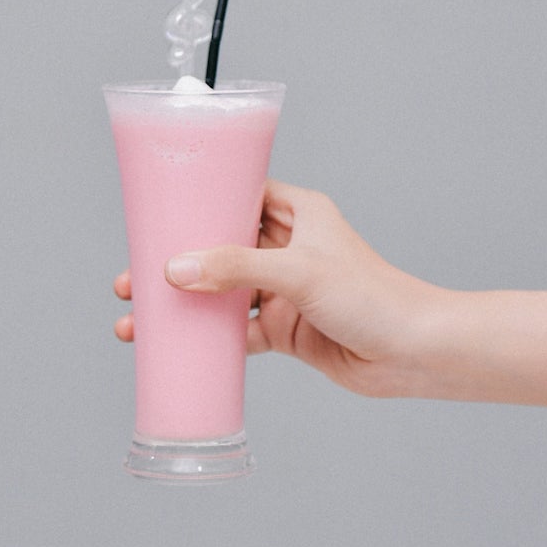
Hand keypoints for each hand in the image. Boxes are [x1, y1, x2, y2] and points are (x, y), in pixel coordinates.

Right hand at [113, 179, 445, 398]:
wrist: (414, 353)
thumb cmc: (374, 297)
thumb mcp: (300, 272)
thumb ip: (236, 268)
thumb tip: (176, 270)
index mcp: (300, 213)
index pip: (239, 193)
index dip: (198, 201)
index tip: (155, 211)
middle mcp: (289, 247)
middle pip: (219, 247)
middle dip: (175, 262)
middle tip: (132, 278)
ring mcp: (285, 290)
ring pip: (221, 292)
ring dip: (183, 304)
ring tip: (138, 319)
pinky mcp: (285, 329)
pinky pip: (235, 330)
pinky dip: (206, 338)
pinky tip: (175, 346)